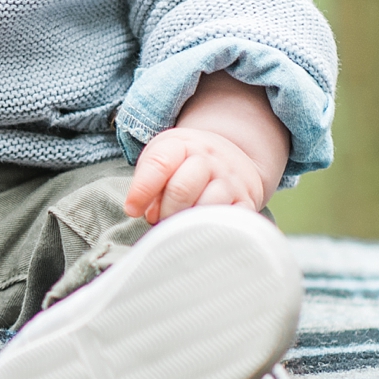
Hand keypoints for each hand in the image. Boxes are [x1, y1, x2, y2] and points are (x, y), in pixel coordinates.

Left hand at [123, 72, 289, 224]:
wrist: (233, 155)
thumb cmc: (185, 162)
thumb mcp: (164, 157)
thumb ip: (148, 181)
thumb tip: (145, 213)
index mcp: (181, 145)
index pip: (159, 164)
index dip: (141, 191)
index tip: (132, 210)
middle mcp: (208, 159)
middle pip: (181, 189)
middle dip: (165, 212)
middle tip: (159, 220)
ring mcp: (230, 180)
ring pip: (207, 206)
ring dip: (187, 224)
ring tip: (179, 227)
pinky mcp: (246, 200)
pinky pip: (231, 220)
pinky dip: (213, 231)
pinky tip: (201, 233)